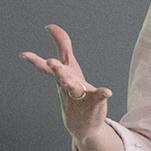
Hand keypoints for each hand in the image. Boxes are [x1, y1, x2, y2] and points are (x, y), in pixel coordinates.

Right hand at [19, 24, 124, 150]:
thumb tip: (52, 26)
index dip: (44, 52)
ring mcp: (80, 93)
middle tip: (51, 63)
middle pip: (60, 75)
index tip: (43, 35)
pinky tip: (108, 91)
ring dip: (71, 84)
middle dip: (56, 69)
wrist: (80, 124)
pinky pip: (98, 96)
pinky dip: (103, 93)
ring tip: (71, 82)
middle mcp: (68, 83)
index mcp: (62, 74)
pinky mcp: (94, 101)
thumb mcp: (67, 65)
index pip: (49, 63)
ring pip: (74, 87)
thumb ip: (62, 45)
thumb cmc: (72, 89)